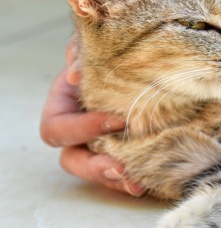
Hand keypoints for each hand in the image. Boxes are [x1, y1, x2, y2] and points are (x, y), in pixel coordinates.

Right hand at [40, 40, 144, 195]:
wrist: (149, 54)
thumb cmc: (115, 47)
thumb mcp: (96, 44)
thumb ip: (82, 52)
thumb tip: (75, 74)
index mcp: (65, 105)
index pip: (57, 128)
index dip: (82, 129)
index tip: (117, 121)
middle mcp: (80, 130)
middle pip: (73, 160)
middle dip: (95, 168)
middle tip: (121, 169)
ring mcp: (104, 143)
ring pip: (100, 172)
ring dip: (117, 181)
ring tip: (138, 184)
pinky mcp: (130, 149)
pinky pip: (128, 171)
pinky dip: (140, 176)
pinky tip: (154, 179)